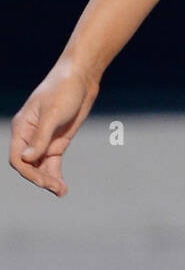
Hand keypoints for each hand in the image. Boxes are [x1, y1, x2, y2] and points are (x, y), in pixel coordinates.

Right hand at [8, 55, 100, 196]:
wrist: (81, 78)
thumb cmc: (64, 90)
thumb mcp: (52, 114)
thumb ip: (41, 138)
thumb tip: (27, 159)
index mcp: (22, 127)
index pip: (18, 158)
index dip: (28, 172)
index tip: (42, 181)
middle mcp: (30, 136)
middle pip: (29, 165)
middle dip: (40, 178)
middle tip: (56, 188)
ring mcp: (44, 140)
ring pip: (41, 167)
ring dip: (48, 180)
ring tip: (61, 191)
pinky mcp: (57, 141)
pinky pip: (52, 163)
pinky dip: (55, 175)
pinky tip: (62, 187)